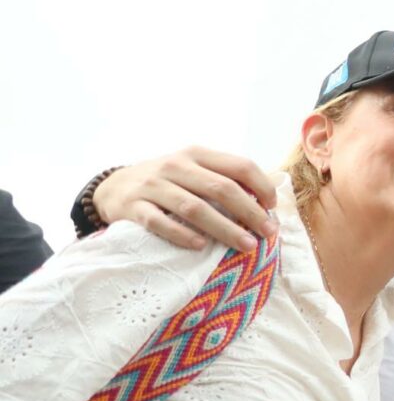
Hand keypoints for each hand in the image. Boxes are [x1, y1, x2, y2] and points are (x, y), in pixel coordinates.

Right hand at [91, 148, 275, 253]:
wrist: (113, 187)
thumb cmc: (168, 182)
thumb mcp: (194, 169)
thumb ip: (224, 177)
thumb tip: (267, 201)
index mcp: (197, 154)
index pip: (239, 166)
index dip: (262, 186)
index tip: (273, 208)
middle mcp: (175, 166)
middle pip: (221, 188)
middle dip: (250, 212)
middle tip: (268, 232)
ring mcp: (153, 186)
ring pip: (195, 208)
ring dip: (224, 228)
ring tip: (246, 246)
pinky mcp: (134, 208)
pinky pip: (160, 222)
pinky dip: (182, 235)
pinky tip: (200, 247)